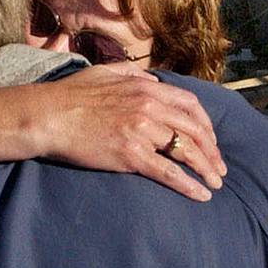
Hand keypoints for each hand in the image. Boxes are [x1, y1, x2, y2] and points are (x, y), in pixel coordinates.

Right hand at [31, 65, 226, 200]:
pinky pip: (168, 172)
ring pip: (186, 151)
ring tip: (215, 184)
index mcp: (145, 88)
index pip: (190, 105)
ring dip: (206, 169)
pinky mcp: (131, 155)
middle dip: (212, 151)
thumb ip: (132, 74)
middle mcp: (149, 107)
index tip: (211, 140)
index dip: (206, 124)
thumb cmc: (71, 94)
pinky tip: (200, 195)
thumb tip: (153, 81)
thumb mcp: (105, 72)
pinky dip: (188, 185)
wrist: (48, 116)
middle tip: (219, 167)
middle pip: (194, 130)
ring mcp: (141, 131)